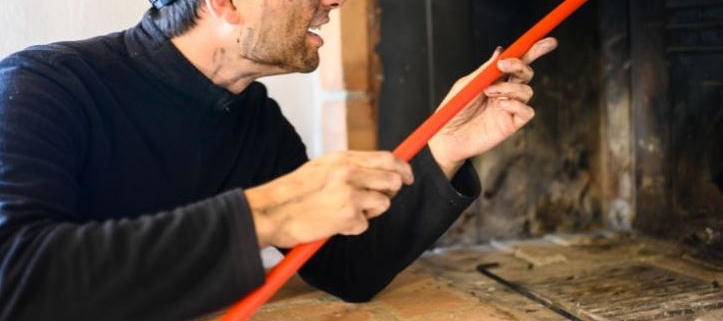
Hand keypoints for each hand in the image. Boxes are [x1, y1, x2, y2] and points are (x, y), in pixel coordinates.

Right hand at [245, 151, 413, 247]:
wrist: (272, 211)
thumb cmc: (294, 192)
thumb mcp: (322, 167)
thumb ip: (349, 166)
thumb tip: (378, 169)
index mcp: (343, 159)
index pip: (386, 157)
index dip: (402, 167)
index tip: (407, 176)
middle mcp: (349, 173)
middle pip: (393, 180)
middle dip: (391, 192)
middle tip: (376, 200)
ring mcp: (350, 194)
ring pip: (384, 203)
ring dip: (370, 212)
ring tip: (347, 212)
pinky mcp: (348, 216)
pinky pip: (365, 224)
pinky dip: (353, 228)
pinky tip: (334, 224)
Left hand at [428, 37, 557, 177]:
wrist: (447, 136)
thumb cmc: (453, 110)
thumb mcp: (467, 85)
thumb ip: (485, 70)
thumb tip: (500, 52)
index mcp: (495, 79)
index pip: (518, 62)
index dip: (533, 50)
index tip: (543, 42)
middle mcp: (506, 92)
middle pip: (526, 73)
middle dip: (520, 65)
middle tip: (502, 66)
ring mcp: (510, 108)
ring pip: (527, 91)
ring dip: (510, 88)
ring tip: (489, 93)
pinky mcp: (511, 124)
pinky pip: (527, 112)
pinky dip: (516, 105)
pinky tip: (500, 105)